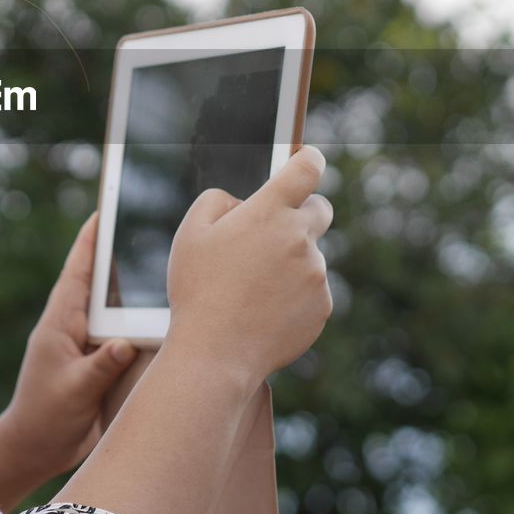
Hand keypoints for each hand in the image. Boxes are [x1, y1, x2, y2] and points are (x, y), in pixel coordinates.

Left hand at [0, 211, 137, 480]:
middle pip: (98, 283)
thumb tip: (126, 342)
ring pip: (112, 308)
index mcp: (60, 324)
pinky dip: (136, 320)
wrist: (35, 451)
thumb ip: (101, 367)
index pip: (77, 273)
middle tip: (140, 226)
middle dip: (116, 256)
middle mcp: (73, 328)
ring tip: (158, 264)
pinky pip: (120, 333)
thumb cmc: (46, 419)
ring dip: (130, 289)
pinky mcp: (97, 364)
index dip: (90, 242)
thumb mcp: (74, 391)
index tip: (103, 212)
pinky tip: (160, 314)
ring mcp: (85, 345)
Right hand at [166, 145, 334, 384]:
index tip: (309, 160)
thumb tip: (242, 203)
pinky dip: (295, 295)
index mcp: (269, 212)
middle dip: (303, 213)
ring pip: (310, 256)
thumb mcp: (190, 233)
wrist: (216, 353)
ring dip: (290, 263)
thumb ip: (217, 201)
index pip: (307, 169)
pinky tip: (264, 311)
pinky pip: (313, 290)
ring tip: (252, 290)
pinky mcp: (323, 305)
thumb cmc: (197, 290)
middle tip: (273, 233)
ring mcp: (315, 273)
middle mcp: (300, 237)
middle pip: (320, 209)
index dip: (310, 160)